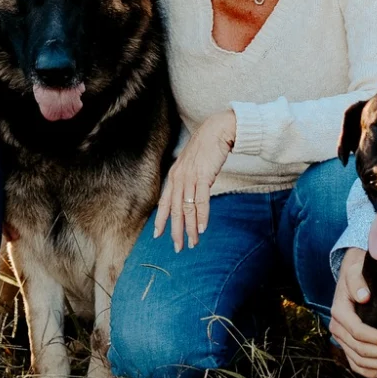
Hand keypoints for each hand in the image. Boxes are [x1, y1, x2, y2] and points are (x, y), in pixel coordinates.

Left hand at [153, 111, 233, 250]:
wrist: (218, 130)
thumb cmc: (207, 147)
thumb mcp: (192, 164)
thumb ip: (188, 179)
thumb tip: (190, 196)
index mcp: (174, 175)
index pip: (164, 202)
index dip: (161, 219)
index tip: (158, 235)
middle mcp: (179, 177)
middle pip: (174, 209)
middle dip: (175, 230)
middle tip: (177, 247)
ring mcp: (190, 177)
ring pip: (187, 208)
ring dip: (190, 228)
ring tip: (192, 242)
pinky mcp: (204, 176)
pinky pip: (201, 201)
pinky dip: (202, 216)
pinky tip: (202, 228)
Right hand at [328, 247, 376, 377]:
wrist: (351, 274)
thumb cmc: (357, 271)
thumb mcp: (356, 269)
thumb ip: (357, 280)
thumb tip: (363, 296)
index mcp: (339, 311)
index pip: (359, 332)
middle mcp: (337, 328)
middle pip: (360, 349)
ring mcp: (341, 338)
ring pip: (359, 360)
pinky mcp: (347, 344)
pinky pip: (355, 364)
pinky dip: (370, 372)